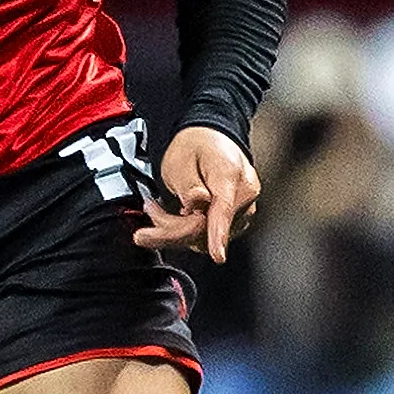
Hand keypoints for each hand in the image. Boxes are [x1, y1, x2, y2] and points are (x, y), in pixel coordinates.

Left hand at [133, 127, 258, 261]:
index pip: (224, 209)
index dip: (218, 233)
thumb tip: (197, 204)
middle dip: (173, 228)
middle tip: (149, 212)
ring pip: (206, 236)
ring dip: (177, 229)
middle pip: (209, 228)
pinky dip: (187, 229)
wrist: (210, 139)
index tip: (217, 254)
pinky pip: (209, 234)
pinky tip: (175, 214)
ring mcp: (243, 209)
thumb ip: (188, 184)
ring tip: (157, 208)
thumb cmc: (196, 146)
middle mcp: (244, 194)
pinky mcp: (236, 220)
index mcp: (230, 173)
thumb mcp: (181, 159)